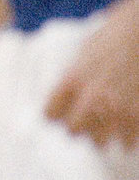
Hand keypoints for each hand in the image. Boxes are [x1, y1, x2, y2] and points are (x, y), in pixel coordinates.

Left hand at [45, 0, 138, 150]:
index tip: (57, 115)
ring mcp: (117, 109)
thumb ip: (75, 78)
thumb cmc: (112, 38)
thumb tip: (68, 98)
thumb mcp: (83, 54)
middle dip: (75, 128)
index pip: (50, 113)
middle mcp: (92, 98)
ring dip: (101, 136)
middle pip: (73, 130)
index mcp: (72, 80)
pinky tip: (125, 131)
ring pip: (100, 141)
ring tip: (104, 129)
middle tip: (81, 124)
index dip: (54, 115)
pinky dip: (126, 138)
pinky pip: (127, 141)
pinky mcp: (138, 115)